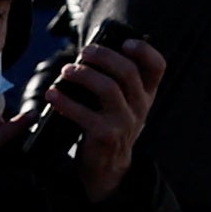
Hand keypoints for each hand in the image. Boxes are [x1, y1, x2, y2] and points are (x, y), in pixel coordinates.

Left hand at [36, 34, 163, 200]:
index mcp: (146, 95)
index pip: (158, 66)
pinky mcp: (105, 136)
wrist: (108, 169)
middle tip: (83, 52)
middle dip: (103, 56)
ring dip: (84, 75)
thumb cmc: (110, 127)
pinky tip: (52, 95)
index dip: (145, 51)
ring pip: (108, 88)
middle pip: (127, 71)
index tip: (126, 42)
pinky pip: (84, 113)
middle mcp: (140, 107)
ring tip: (66, 71)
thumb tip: (89, 55)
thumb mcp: (123, 105)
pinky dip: (65, 101)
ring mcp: (124, 122)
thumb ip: (117, 83)